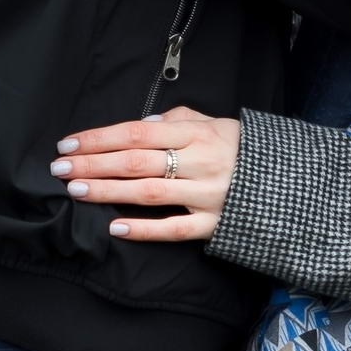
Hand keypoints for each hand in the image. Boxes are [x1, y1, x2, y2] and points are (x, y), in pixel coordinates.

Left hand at [51, 104, 241, 241]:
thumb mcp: (218, 123)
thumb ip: (180, 120)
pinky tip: (115, 228)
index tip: (69, 143)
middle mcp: (200, 161)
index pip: (137, 133)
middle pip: (135, 161)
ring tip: (76, 190)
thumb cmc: (245, 150)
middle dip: (93, 163)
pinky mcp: (214, 224)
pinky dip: (144, 230)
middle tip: (59, 168)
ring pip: (148, 193)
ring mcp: (207, 194)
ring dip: (108, 191)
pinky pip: (174, 229)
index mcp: (198, 133)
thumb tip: (144, 124)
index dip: (99, 138)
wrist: (291, 183)